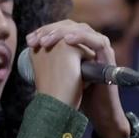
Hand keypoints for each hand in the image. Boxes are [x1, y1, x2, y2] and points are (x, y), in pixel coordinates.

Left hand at [26, 20, 129, 137]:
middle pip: (71, 25)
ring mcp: (101, 48)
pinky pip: (97, 41)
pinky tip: (67, 41)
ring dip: (63, 32)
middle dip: (51, 30)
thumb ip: (51, 60)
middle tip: (36, 39)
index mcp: (79, 45)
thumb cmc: (78, 95)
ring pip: (82, 29)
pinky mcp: (109, 57)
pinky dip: (82, 38)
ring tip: (46, 41)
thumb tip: (32, 48)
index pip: (61, 28)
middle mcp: (90, 43)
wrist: (96, 111)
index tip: (29, 40)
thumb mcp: (59, 74)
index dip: (45, 31)